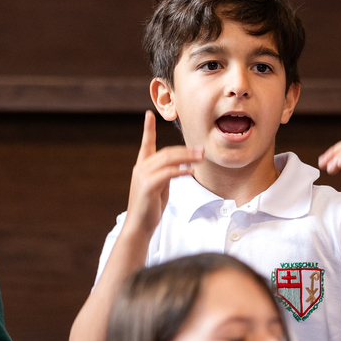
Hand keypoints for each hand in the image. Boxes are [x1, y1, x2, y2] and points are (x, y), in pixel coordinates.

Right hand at [124, 111, 202, 235]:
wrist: (139, 226)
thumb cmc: (150, 208)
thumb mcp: (159, 187)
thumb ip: (166, 174)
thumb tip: (181, 167)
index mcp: (142, 167)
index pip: (146, 144)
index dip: (148, 129)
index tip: (149, 114)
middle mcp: (141, 168)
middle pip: (166, 152)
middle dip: (185, 150)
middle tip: (202, 150)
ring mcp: (143, 176)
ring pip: (168, 160)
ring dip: (187, 158)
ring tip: (201, 157)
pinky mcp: (148, 185)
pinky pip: (168, 173)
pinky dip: (181, 170)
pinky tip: (191, 171)